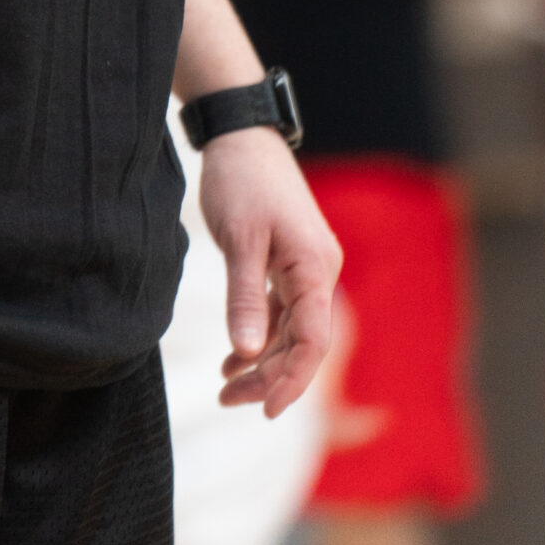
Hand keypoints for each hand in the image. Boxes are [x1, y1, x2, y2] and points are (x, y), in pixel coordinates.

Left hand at [197, 127, 340, 418]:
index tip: (265, 410)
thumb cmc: (241, 180)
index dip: (291, 380)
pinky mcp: (289, 262)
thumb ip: (245, 296)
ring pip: (291, 331)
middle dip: (268, 377)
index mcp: (315, 268)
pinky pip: (281, 311)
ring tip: (225, 387)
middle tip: (226, 400)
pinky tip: (235, 356)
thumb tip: (248, 351)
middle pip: (302, 343)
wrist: (240, 133)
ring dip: (262, 360)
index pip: (312, 342)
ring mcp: (306, 268)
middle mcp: (319, 272)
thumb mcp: (239, 239)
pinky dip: (260, 335)